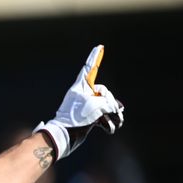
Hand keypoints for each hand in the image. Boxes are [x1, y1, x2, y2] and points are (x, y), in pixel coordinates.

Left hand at [33, 45, 123, 159]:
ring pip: (105, 105)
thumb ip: (110, 103)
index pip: (90, 68)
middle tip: (109, 110)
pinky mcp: (89, 118)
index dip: (95, 57)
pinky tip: (109, 129)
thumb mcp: (96, 106)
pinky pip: (103, 116)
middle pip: (103, 92)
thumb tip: (117, 109)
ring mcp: (86, 106)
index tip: (99, 46)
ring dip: (113, 114)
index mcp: (80, 87)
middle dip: (110, 101)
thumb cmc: (76, 118)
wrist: (64, 136)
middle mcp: (83, 94)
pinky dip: (108, 122)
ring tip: (118, 121)